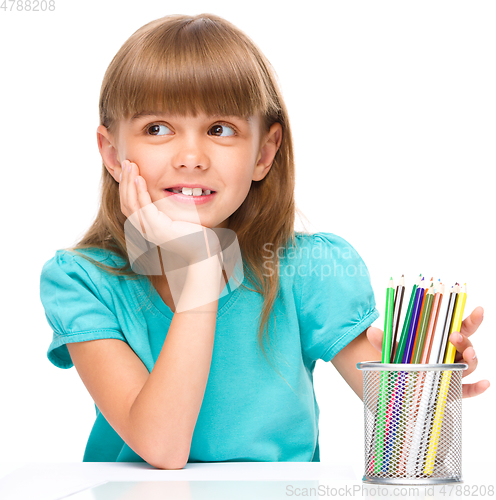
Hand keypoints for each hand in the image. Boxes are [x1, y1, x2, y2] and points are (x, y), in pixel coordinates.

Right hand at [119, 160, 221, 266]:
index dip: (126, 187)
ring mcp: (150, 231)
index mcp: (148, 227)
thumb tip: (168, 191)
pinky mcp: (159, 229)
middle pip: (126, 203)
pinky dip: (140, 192)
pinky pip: (144, 207)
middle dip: (124, 181)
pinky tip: (140, 179)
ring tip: (130, 165)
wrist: (203, 251)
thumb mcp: (177, 217)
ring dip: (128, 183)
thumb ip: (169, 207)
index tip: (129, 169)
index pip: (129, 205)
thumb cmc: (195, 234)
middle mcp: (145, 230)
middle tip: (126, 163)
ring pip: (130, 204)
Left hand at [366, 306, 489, 398]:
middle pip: (466, 345)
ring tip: (467, 354)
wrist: (401, 388)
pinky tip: (485, 383)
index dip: (471, 318)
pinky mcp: (453, 391)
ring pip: (469, 366)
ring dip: (471, 359)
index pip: (460, 327)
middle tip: (454, 335)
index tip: (477, 309)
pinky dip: (478, 388)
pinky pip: (468, 390)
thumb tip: (370, 332)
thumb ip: (384, 342)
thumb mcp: (393, 351)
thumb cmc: (404, 362)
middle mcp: (451, 355)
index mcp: (441, 340)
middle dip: (464, 340)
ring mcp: (454, 372)